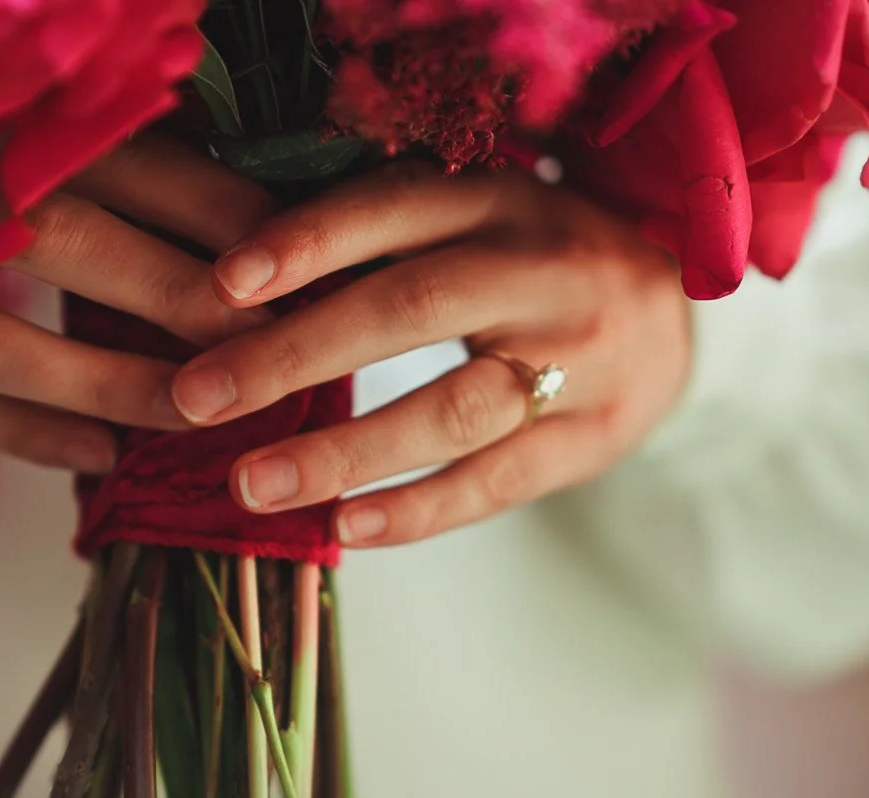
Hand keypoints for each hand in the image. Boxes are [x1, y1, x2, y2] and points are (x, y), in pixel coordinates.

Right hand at [0, 131, 275, 472]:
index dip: (190, 192)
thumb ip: (19, 122)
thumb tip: (166, 164)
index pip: (81, 144)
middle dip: (171, 288)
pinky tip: (101, 454)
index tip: (281, 234)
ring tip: (199, 410)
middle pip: (49, 233)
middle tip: (272, 335)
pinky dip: (19, 432)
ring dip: (105, 381)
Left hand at [170, 164, 692, 545]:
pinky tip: (347, 526)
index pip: (394, 210)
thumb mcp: (475, 216)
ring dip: (344, 451)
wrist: (671, 310)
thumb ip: (385, 233)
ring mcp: (580, 359)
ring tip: (251, 484)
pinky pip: (498, 481)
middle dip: (295, 355)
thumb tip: (239, 273)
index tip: (220, 285)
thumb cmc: (529, 261)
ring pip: (453, 409)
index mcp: (501, 200)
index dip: (306, 242)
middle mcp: (543, 270)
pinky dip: (419, 510)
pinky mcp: (595, 437)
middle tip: (198, 398)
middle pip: (412, 309)